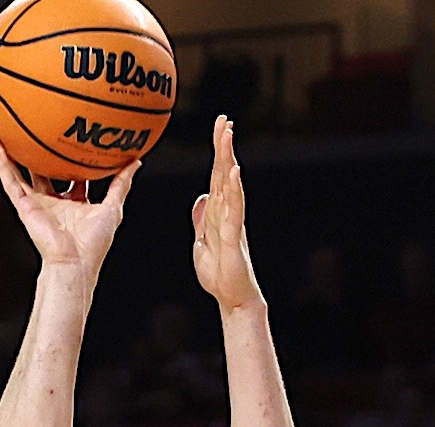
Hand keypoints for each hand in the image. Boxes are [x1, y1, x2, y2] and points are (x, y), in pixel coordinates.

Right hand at [0, 144, 137, 271]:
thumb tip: (135, 162)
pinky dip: (3, 166)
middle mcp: (54, 204)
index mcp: (74, 204)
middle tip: (41, 136)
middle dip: (42, 158)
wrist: (74, 261)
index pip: (73, 179)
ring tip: (9, 134)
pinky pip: (11, 183)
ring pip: (23, 176)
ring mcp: (38, 205)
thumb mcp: (113, 207)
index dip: (74, 164)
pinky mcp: (25, 207)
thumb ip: (121, 183)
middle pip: (46, 175)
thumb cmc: (93, 243)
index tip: (76, 145)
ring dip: (15, 157)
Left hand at [192, 115, 263, 312]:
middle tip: (224, 120)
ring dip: (228, 159)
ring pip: (230, 185)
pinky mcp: (234, 237)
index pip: (215, 176)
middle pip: (223, 174)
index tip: (219, 128)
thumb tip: (200, 199)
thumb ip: (202, 221)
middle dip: (224, 146)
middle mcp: (227, 212)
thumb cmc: (219, 274)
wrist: (232, 298)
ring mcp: (232, 223)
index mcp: (217, 213)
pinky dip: (234, 189)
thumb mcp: (202, 244)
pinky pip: (234, 209)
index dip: (217, 152)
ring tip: (228, 135)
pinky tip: (234, 172)